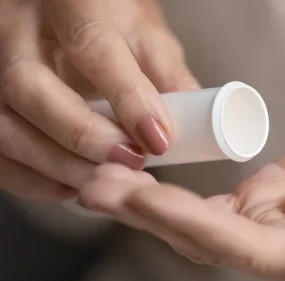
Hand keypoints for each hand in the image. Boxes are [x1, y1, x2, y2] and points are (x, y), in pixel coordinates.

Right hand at [0, 0, 198, 198]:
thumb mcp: (146, 35)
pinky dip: (31, 179)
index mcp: (67, 0)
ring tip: (106, 179)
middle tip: (131, 160)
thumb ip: (169, 77)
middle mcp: (14, 26)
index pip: (90, 45)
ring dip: (58, 165)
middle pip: (28, 85)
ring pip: (4, 123)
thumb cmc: (109, 19)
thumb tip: (193, 129)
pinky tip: (70, 186)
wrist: (63, 12)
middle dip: (83, 136)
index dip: (127, 97)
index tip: (158, 138)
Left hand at [79, 98, 284, 280]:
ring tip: (102, 175)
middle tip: (96, 183)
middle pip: (213, 242)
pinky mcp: (280, 195)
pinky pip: (222, 200)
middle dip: (154, 215)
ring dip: (156, 202)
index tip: (140, 197)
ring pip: (208, 222)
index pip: (248, 252)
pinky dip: (182, 189)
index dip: (190, 225)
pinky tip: (144, 175)